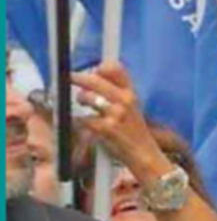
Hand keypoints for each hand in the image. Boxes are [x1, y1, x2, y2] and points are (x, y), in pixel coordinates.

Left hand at [71, 61, 173, 185]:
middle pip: (95, 80)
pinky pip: (83, 118)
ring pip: (87, 97)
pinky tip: (84, 123)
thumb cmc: (134, 130)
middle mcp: (125, 100)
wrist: (143, 153)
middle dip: (78, 78)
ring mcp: (115, 114)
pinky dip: (79, 120)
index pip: (116, 69)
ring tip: (82, 103)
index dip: (101, 67)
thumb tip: (97, 74)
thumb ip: (118, 90)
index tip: (94, 71)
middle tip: (69, 78)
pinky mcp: (106, 128)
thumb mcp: (132, 106)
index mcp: (131, 92)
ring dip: (81, 99)